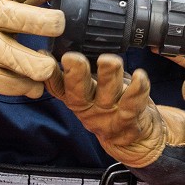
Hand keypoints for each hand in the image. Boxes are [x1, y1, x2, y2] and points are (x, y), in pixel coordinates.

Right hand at [46, 53, 184, 166]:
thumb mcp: (91, 90)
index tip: (44, 57)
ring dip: (108, 76)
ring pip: (106, 95)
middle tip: (73, 58)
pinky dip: (137, 89)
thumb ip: (81, 72)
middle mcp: (88, 108)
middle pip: (77, 92)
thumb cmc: (112, 105)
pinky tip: (140, 76)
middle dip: (75, 74)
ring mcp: (108, 117)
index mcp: (75, 98)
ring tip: (110, 61)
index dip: (50, 74)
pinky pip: (133, 105)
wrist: (136, 139)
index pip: (58, 86)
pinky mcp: (129, 122)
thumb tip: (66, 44)